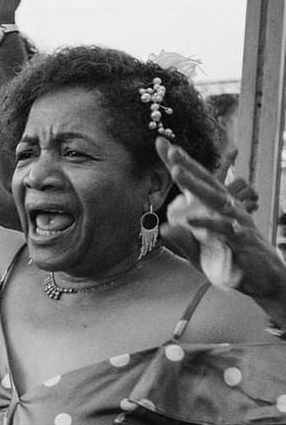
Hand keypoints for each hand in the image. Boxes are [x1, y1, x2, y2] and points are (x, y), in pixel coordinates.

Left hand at [158, 137, 285, 300]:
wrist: (264, 281)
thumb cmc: (233, 263)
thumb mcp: (201, 255)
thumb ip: (184, 241)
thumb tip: (164, 227)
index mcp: (217, 209)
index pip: (197, 183)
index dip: (181, 163)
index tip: (161, 143)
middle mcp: (229, 209)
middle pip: (208, 182)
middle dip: (189, 164)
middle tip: (171, 149)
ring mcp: (237, 221)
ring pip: (216, 198)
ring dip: (197, 184)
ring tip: (177, 172)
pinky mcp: (243, 238)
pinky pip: (225, 228)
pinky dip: (209, 223)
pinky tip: (191, 219)